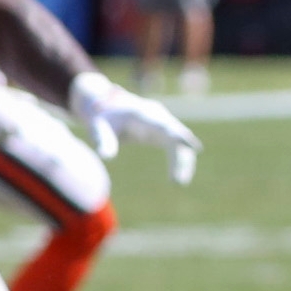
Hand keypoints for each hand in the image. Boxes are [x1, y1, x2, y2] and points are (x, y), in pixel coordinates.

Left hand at [70, 71, 202, 183]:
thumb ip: (103, 139)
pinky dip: (179, 163)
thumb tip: (106, 157)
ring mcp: (165, 125)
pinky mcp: (165, 134)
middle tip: (178, 182)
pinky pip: (177, 148)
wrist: (109, 106)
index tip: (192, 147)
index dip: (179, 136)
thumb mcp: (99, 126)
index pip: (165, 125)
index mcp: (144, 114)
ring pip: (181, 144)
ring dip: (183, 164)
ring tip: (177, 183)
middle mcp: (159, 118)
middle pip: (178, 137)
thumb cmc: (104, 117)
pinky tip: (175, 179)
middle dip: (181, 158)